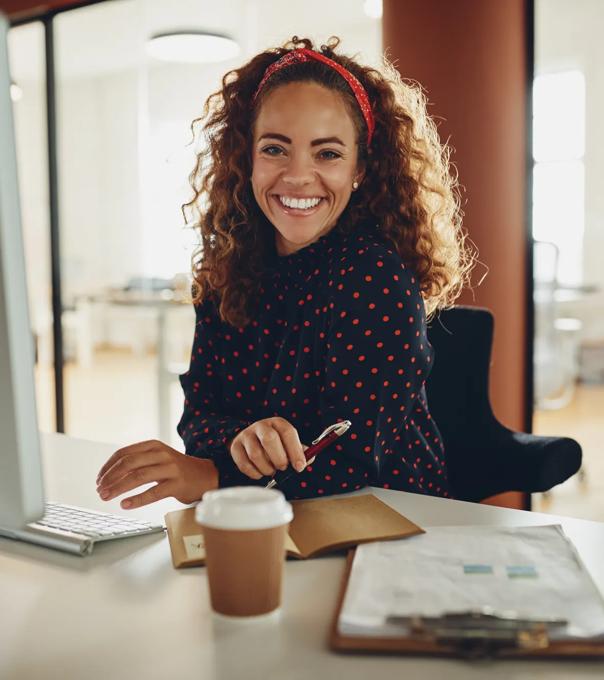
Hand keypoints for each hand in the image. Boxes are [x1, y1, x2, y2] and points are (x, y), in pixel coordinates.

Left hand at [95, 440, 217, 508]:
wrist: (206, 475)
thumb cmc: (177, 469)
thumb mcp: (158, 458)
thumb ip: (139, 462)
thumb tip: (110, 475)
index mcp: (154, 446)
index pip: (124, 453)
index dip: (108, 466)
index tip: (99, 479)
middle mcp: (162, 454)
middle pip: (129, 463)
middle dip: (110, 477)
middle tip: (100, 490)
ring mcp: (171, 469)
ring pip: (138, 477)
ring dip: (118, 488)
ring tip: (107, 497)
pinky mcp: (177, 484)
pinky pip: (153, 492)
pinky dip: (137, 499)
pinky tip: (125, 504)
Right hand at [230, 417, 307, 479]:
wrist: (249, 439)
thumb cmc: (275, 444)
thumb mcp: (288, 443)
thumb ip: (300, 452)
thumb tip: (308, 460)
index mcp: (278, 423)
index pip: (288, 432)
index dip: (295, 451)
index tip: (299, 467)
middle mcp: (261, 426)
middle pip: (269, 439)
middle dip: (279, 459)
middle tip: (283, 468)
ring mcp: (246, 435)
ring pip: (255, 454)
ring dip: (267, 469)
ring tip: (271, 471)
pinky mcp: (235, 447)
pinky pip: (244, 464)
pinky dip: (255, 473)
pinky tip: (260, 472)